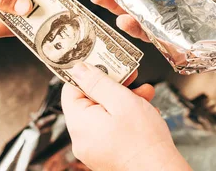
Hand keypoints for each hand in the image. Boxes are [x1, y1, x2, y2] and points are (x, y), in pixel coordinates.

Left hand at [62, 63, 190, 170]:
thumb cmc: (143, 141)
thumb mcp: (121, 100)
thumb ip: (98, 82)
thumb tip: (78, 69)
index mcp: (79, 123)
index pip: (71, 89)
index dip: (88, 73)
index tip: (104, 63)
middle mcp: (81, 138)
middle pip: (90, 100)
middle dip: (113, 86)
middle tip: (131, 78)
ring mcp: (93, 147)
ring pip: (104, 113)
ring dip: (124, 100)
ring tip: (144, 95)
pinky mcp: (105, 153)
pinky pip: (110, 127)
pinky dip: (125, 116)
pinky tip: (143, 110)